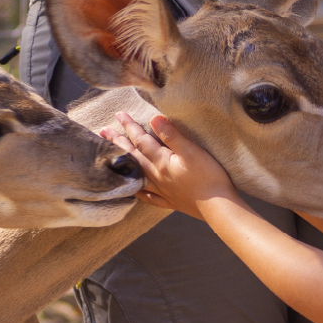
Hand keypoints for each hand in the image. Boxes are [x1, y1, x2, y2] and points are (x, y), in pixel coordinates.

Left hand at [103, 112, 238, 219]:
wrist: (219, 207)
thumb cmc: (209, 176)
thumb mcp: (192, 151)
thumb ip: (172, 135)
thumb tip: (154, 118)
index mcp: (162, 162)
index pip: (142, 140)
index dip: (130, 126)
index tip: (119, 114)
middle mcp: (158, 177)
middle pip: (134, 157)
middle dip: (118, 143)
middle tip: (103, 132)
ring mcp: (163, 191)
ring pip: (137, 175)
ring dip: (124, 164)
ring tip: (111, 159)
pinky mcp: (171, 201)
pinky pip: (150, 197)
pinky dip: (140, 192)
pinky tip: (136, 191)